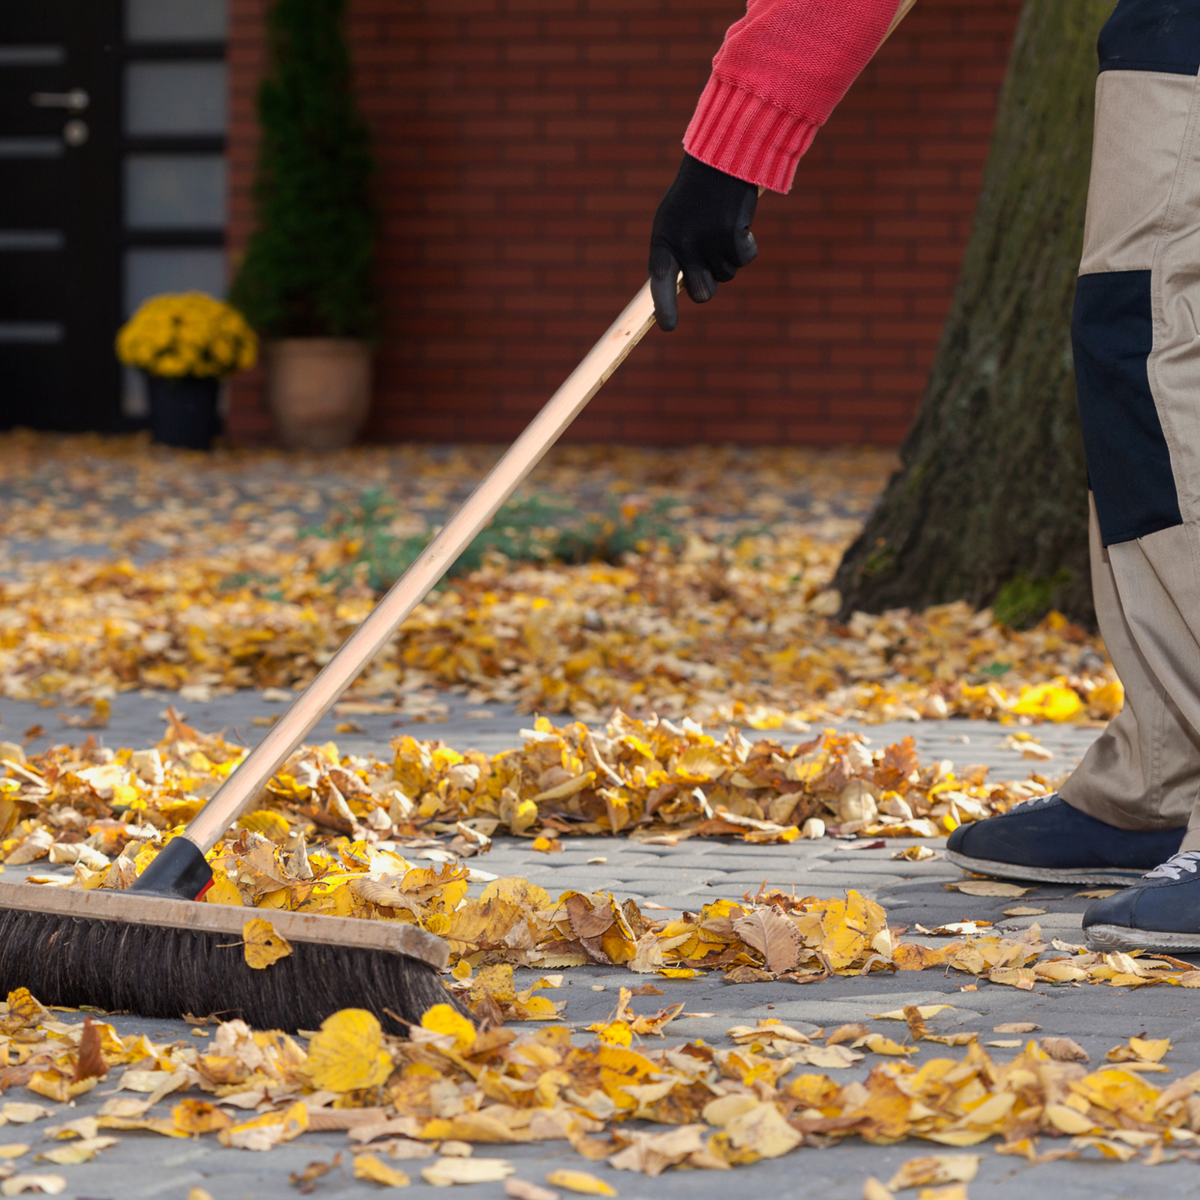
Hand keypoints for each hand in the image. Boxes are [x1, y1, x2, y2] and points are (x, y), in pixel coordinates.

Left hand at [648, 153, 758, 330]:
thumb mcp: (676, 220)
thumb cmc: (696, 193)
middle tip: (712, 259)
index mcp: (663, 240)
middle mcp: (684, 245)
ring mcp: (708, 242)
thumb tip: (696, 290)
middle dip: (711, 283)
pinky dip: (748, 244)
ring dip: (730, 256)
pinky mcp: (733, 236)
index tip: (668, 327)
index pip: (660, 283)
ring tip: (722, 224)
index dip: (664, 307)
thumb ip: (679, 254)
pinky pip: (745, 258)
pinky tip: (739, 222)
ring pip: (727, 274)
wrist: (721, 157)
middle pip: (702, 292)